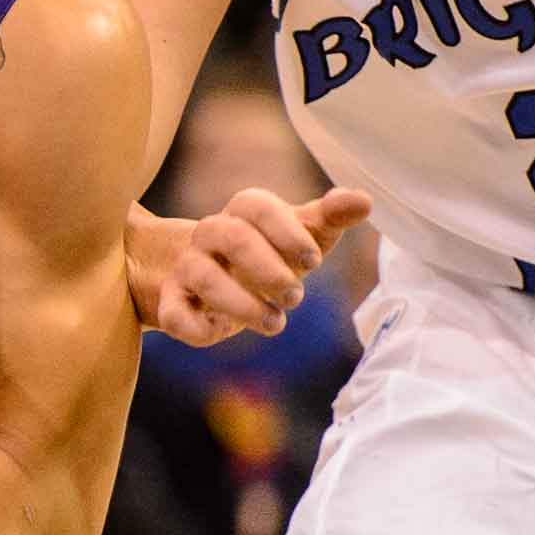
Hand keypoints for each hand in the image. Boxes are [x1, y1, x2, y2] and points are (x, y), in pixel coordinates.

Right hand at [137, 187, 370, 346]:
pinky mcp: (171, 304)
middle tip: (296, 296)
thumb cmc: (261, 256)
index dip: (286, 231)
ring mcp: (186, 268)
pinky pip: (174, 315)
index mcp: (239, 214)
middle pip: (231, 236)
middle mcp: (208, 235)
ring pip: (205, 277)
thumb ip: (328, 219)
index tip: (312, 261)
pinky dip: (197, 328)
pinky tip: (219, 333)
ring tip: (275, 323)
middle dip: (269, 269)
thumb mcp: (296, 237)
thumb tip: (363, 200)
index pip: (254, 204)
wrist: (196, 278)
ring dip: (244, 304)